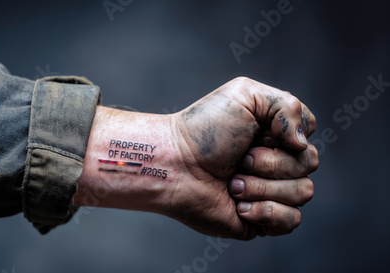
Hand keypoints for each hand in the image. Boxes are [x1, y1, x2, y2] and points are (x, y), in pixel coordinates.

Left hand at [166, 77, 317, 238]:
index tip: (255, 133)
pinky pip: (291, 221)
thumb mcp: (246, 95)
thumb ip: (288, 106)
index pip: (307, 136)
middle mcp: (276, 162)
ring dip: (263, 187)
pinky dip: (265, 211)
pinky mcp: (262, 219)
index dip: (286, 135)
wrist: (174, 165)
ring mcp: (270, 192)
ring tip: (233, 183)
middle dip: (270, 163)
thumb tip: (303, 144)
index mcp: (275, 134)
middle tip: (239, 160)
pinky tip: (238, 205)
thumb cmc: (204, 129)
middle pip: (308, 164)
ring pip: (303, 193)